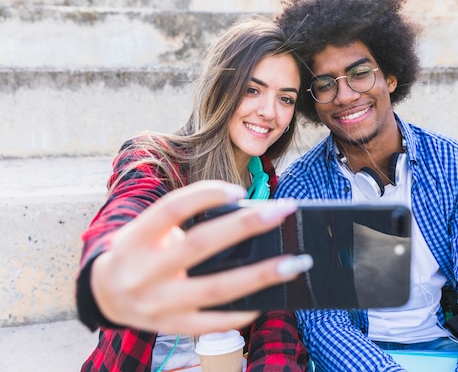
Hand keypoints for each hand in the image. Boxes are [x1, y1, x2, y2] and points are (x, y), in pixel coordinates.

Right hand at [90, 180, 310, 334]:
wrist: (103, 296)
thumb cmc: (138, 253)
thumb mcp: (146, 231)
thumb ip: (183, 225)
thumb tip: (245, 222)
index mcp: (136, 239)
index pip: (170, 209)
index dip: (204, 195)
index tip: (240, 190)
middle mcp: (144, 272)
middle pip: (200, 245)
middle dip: (246, 226)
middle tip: (284, 211)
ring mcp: (157, 304)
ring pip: (216, 288)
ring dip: (261, 274)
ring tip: (295, 263)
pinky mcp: (171, 327)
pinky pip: (214, 322)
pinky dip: (243, 310)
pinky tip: (270, 297)